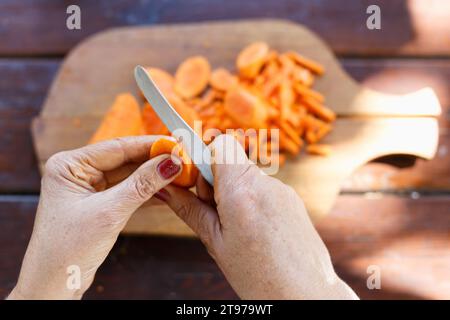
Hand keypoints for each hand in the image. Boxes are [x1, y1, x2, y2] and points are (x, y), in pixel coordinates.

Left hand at [8, 136, 181, 298]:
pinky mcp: (98, 204)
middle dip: (154, 161)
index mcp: (69, 165)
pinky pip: (127, 191)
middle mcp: (77, 172)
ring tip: (179, 173)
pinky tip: (167, 190)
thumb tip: (169, 163)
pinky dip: (147, 192)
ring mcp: (88, 188)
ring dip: (153, 176)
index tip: (175, 144)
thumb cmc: (67, 250)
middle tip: (182, 159)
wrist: (54, 285)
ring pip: (128, 176)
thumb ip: (142, 184)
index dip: (149, 145)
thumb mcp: (109, 212)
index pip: (116, 147)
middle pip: (124, 160)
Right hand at [159, 134, 357, 299]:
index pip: (220, 144)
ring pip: (247, 175)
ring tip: (236, 227)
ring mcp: (283, 190)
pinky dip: (252, 200)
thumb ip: (189, 209)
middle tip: (214, 213)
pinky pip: (264, 188)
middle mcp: (265, 183)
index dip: (204, 158)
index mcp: (241, 191)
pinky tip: (255, 229)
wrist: (306, 294)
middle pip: (231, 160)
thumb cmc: (259, 275)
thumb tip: (164, 188)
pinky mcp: (293, 198)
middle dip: (216, 181)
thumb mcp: (215, 242)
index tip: (197, 183)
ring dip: (234, 192)